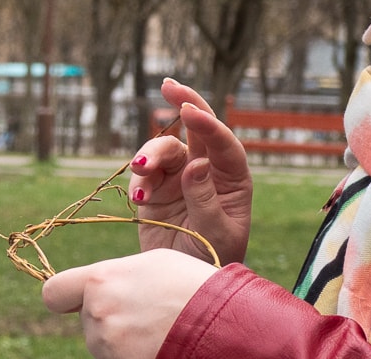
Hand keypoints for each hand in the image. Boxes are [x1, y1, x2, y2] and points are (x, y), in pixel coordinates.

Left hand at [43, 248, 217, 358]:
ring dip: (120, 336)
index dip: (66, 295)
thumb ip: (114, 274)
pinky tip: (155, 342)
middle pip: (86, 319)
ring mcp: (109, 345)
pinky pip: (116, 357)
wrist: (221, 321)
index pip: (53, 293)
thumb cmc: (190, 284)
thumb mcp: (151, 263)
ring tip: (155, 325)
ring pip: (101, 341)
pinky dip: (131, 352)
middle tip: (144, 309)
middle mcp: (98, 315)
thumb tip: (97, 287)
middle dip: (108, 315)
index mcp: (100, 281)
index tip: (79, 297)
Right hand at [130, 78, 251, 264]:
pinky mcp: (154, 189)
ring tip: (140, 171)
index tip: (189, 110)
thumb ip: (205, 199)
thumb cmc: (212, 260)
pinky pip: (143, 174)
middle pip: (196, 129)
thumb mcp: (215, 233)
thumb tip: (196, 164)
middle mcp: (206, 171)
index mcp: (232, 179)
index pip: (223, 143)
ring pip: (163, 150)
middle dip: (183, 103)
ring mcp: (179, 178)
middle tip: (168, 85)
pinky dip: (138, 180)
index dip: (207, 123)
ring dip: (149, 154)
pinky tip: (139, 198)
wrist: (183, 284)